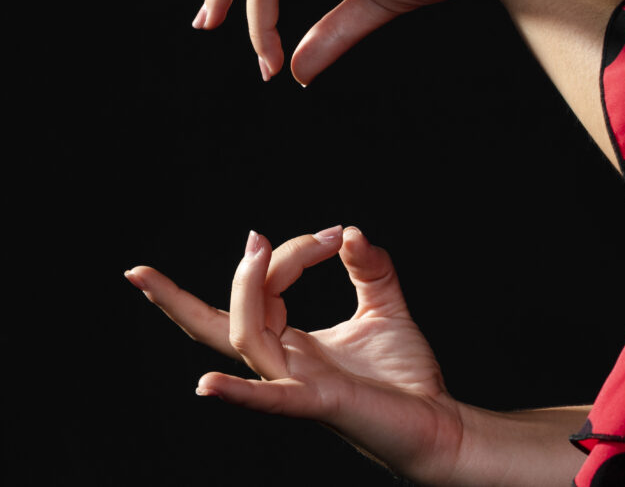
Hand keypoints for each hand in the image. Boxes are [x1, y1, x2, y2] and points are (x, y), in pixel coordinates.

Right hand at [125, 226, 463, 483]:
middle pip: (221, 325)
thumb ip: (370, 269)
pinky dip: (241, 394)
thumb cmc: (406, 377)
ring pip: (247, 338)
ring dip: (246, 289)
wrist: (439, 423)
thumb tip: (350, 232)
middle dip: (174, 300)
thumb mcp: (387, 308)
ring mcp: (298, 384)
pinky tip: (209, 386)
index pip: (265, 290)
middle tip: (153, 267)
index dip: (290, 254)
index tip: (334, 235)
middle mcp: (285, 364)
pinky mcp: (322, 403)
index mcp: (293, 344)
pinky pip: (274, 400)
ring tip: (260, 247)